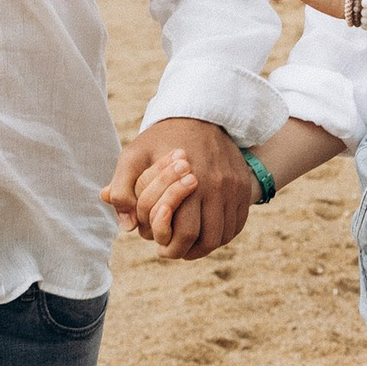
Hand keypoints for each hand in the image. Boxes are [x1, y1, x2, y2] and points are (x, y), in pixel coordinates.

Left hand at [103, 117, 254, 259]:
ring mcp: (233, 187)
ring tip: (188, 246)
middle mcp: (217, 185)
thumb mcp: (133, 156)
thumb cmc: (160, 139)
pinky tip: (205, 233)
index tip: (159, 247)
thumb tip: (128, 226)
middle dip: (187, 250)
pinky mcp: (243, 187)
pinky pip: (237, 224)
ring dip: (205, 247)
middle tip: (173, 250)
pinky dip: (222, 236)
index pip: (185, 231)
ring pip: (224, 235)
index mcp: (190, 180)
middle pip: (208, 238)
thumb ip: (123, 189)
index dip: (170, 245)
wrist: (199, 115)